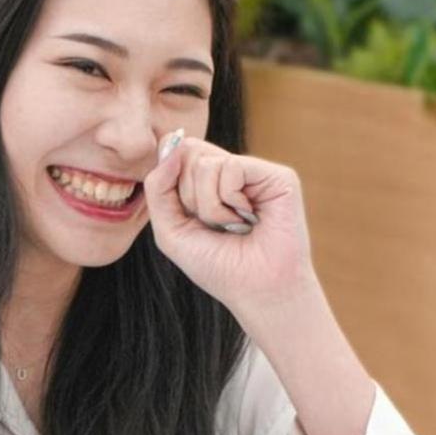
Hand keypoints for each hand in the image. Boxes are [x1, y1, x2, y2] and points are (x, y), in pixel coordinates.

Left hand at [143, 129, 314, 320]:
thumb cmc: (217, 266)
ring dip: (210, 206)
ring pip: (206, 163)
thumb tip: (172, 142)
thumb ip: (158, 186)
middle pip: (188, 151)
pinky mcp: (277, 176)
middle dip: (189, 197)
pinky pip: (231, 167)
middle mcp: (232, 172)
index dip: (171, 179)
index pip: (176, 152)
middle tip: (215, 225)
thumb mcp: (170, 230)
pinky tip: (249, 218)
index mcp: (208, 181)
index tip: (189, 215)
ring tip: (234, 226)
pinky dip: (229, 200)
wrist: (256, 291)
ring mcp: (255, 172)